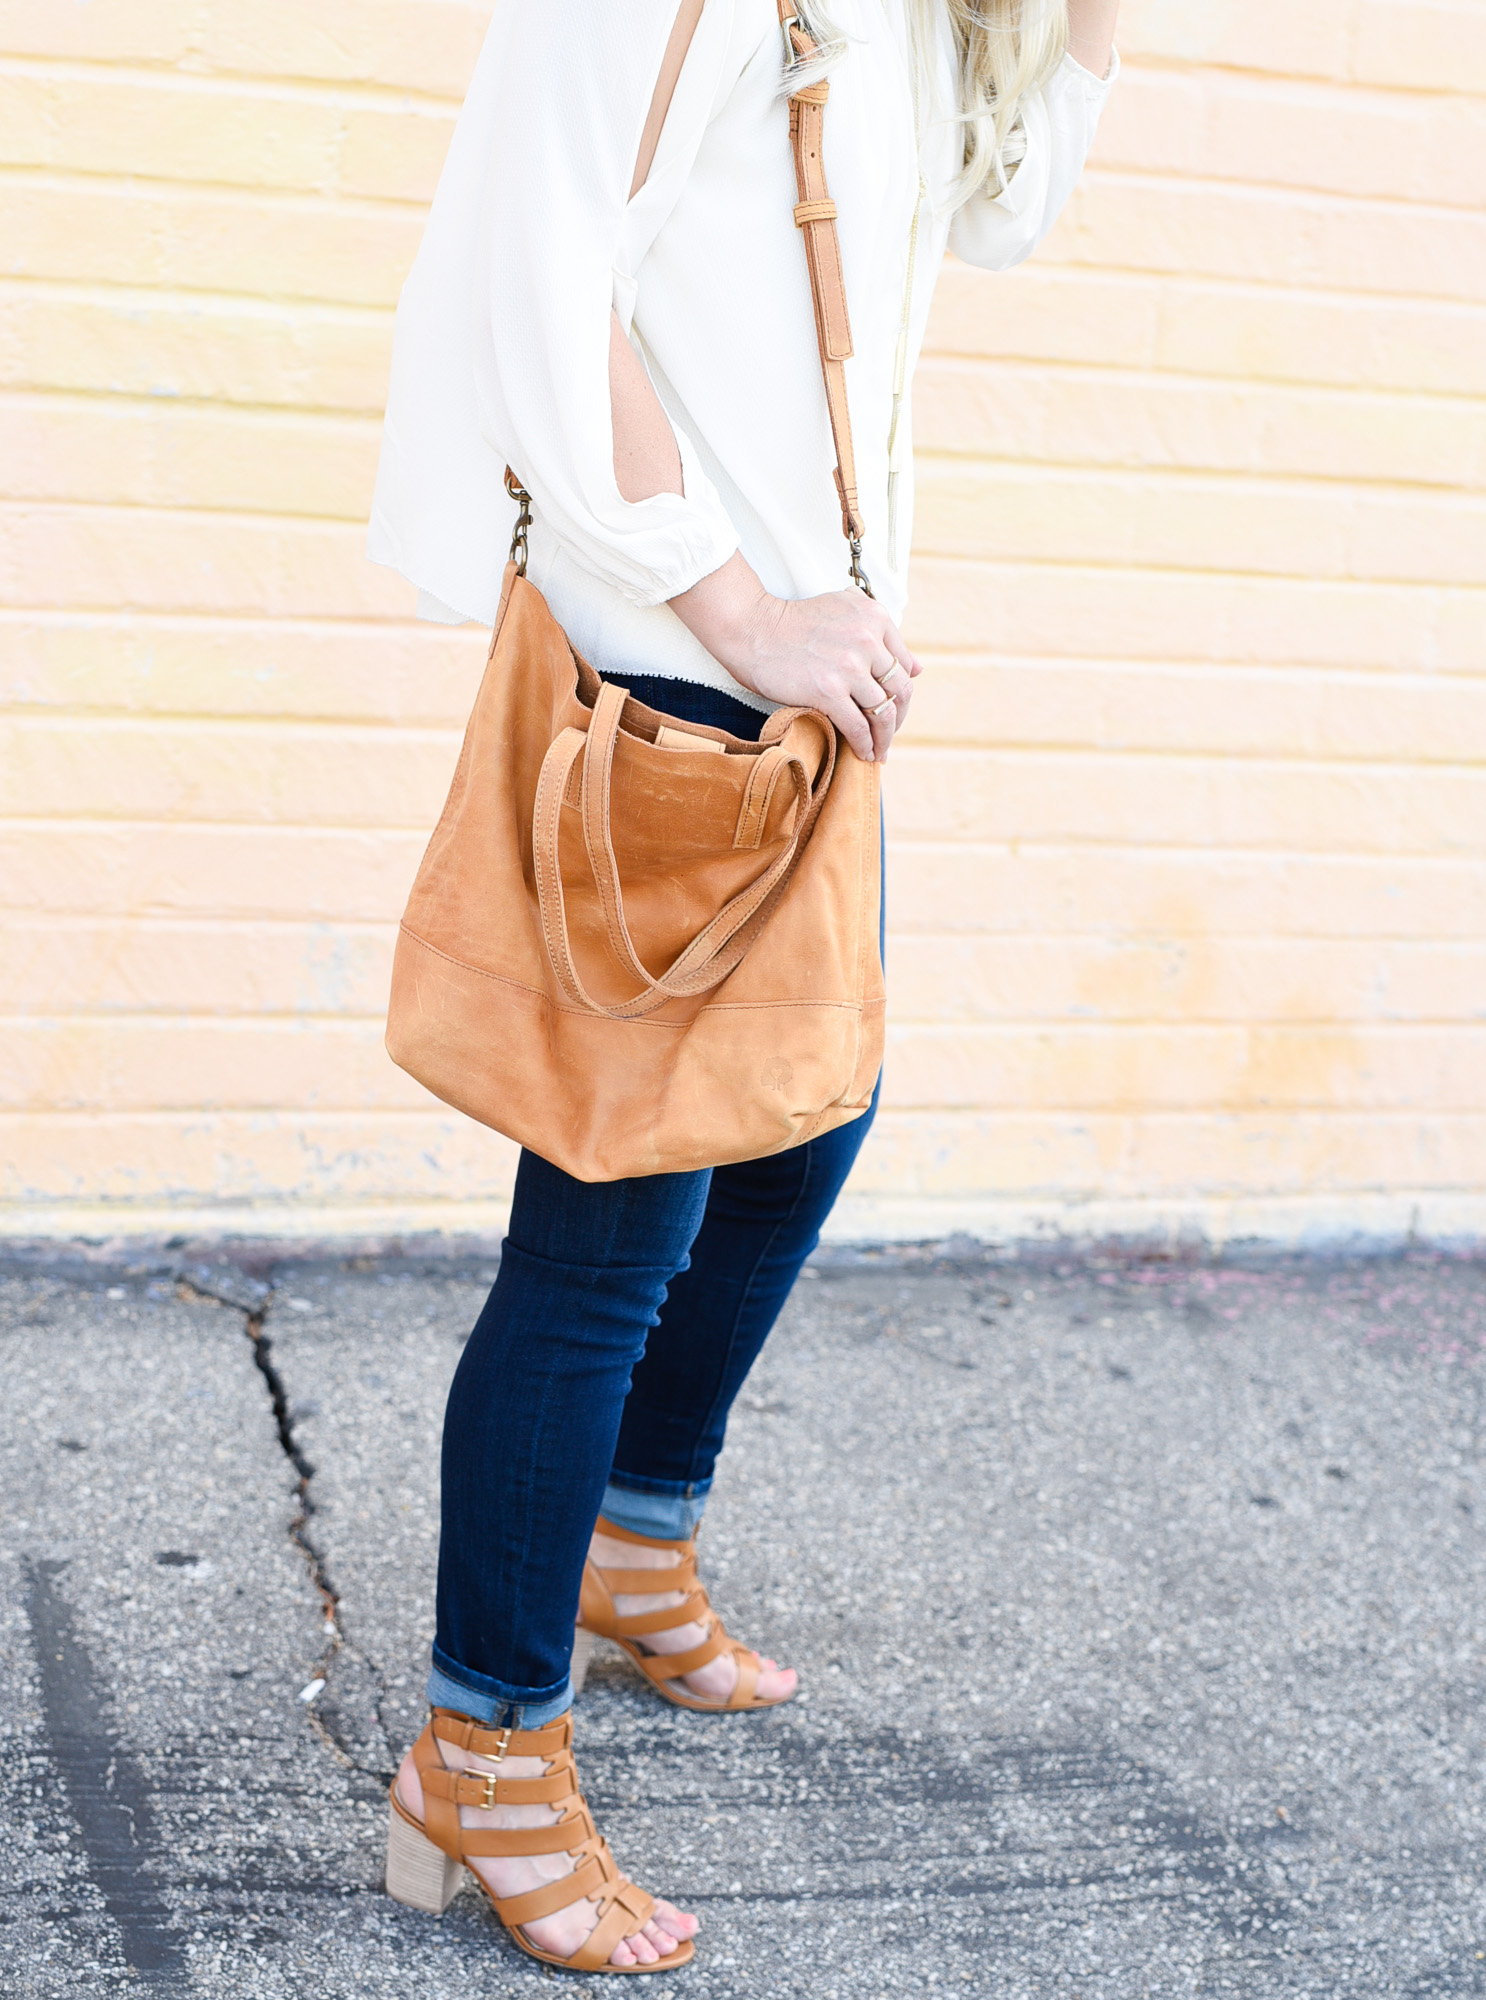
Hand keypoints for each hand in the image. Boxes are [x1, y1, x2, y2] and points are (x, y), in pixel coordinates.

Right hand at [671, 552, 920, 761]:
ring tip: (878, 752)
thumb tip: (917, 668)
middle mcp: (867, 639)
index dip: (901, 693)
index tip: (894, 709)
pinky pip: (858, 727)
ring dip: (884, 739)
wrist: (753, 629)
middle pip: (900, 691)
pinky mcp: (828, 691)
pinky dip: (865, 745)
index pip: (904, 665)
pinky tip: (863, 754)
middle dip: (898, 719)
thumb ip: (881, 633)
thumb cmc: (794, 623)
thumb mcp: (845, 609)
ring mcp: (849, 666)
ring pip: (883, 713)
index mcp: (874, 617)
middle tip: (889, 735)